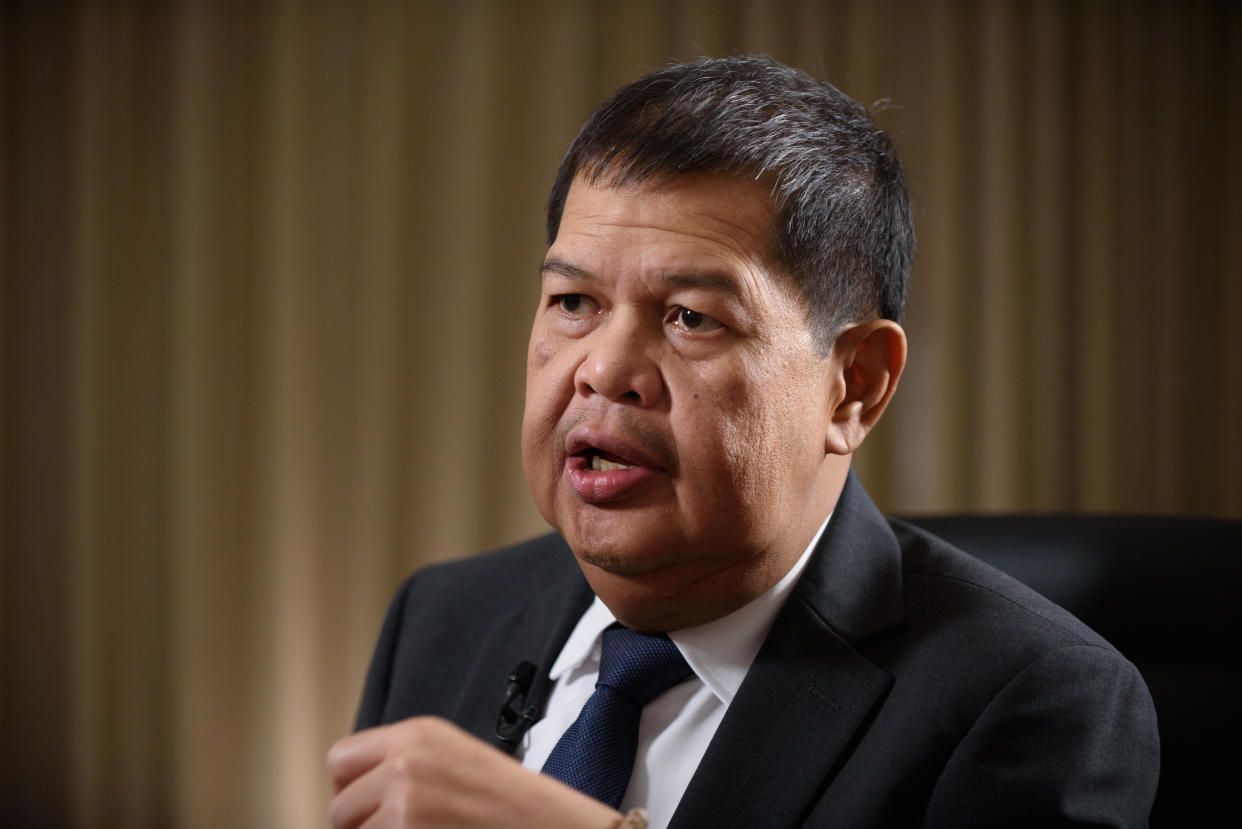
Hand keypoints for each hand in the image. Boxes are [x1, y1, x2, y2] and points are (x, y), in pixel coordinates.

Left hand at [327, 716, 622, 828]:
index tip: (367, 805)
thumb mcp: (455, 756)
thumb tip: (353, 791)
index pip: (340, 759)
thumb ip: (403, 762)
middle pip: (339, 806)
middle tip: (401, 827)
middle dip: (362, 825)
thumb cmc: (510, 802)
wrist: (548, 824)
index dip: (350, 789)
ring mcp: (404, 803)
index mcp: (417, 733)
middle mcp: (404, 762)